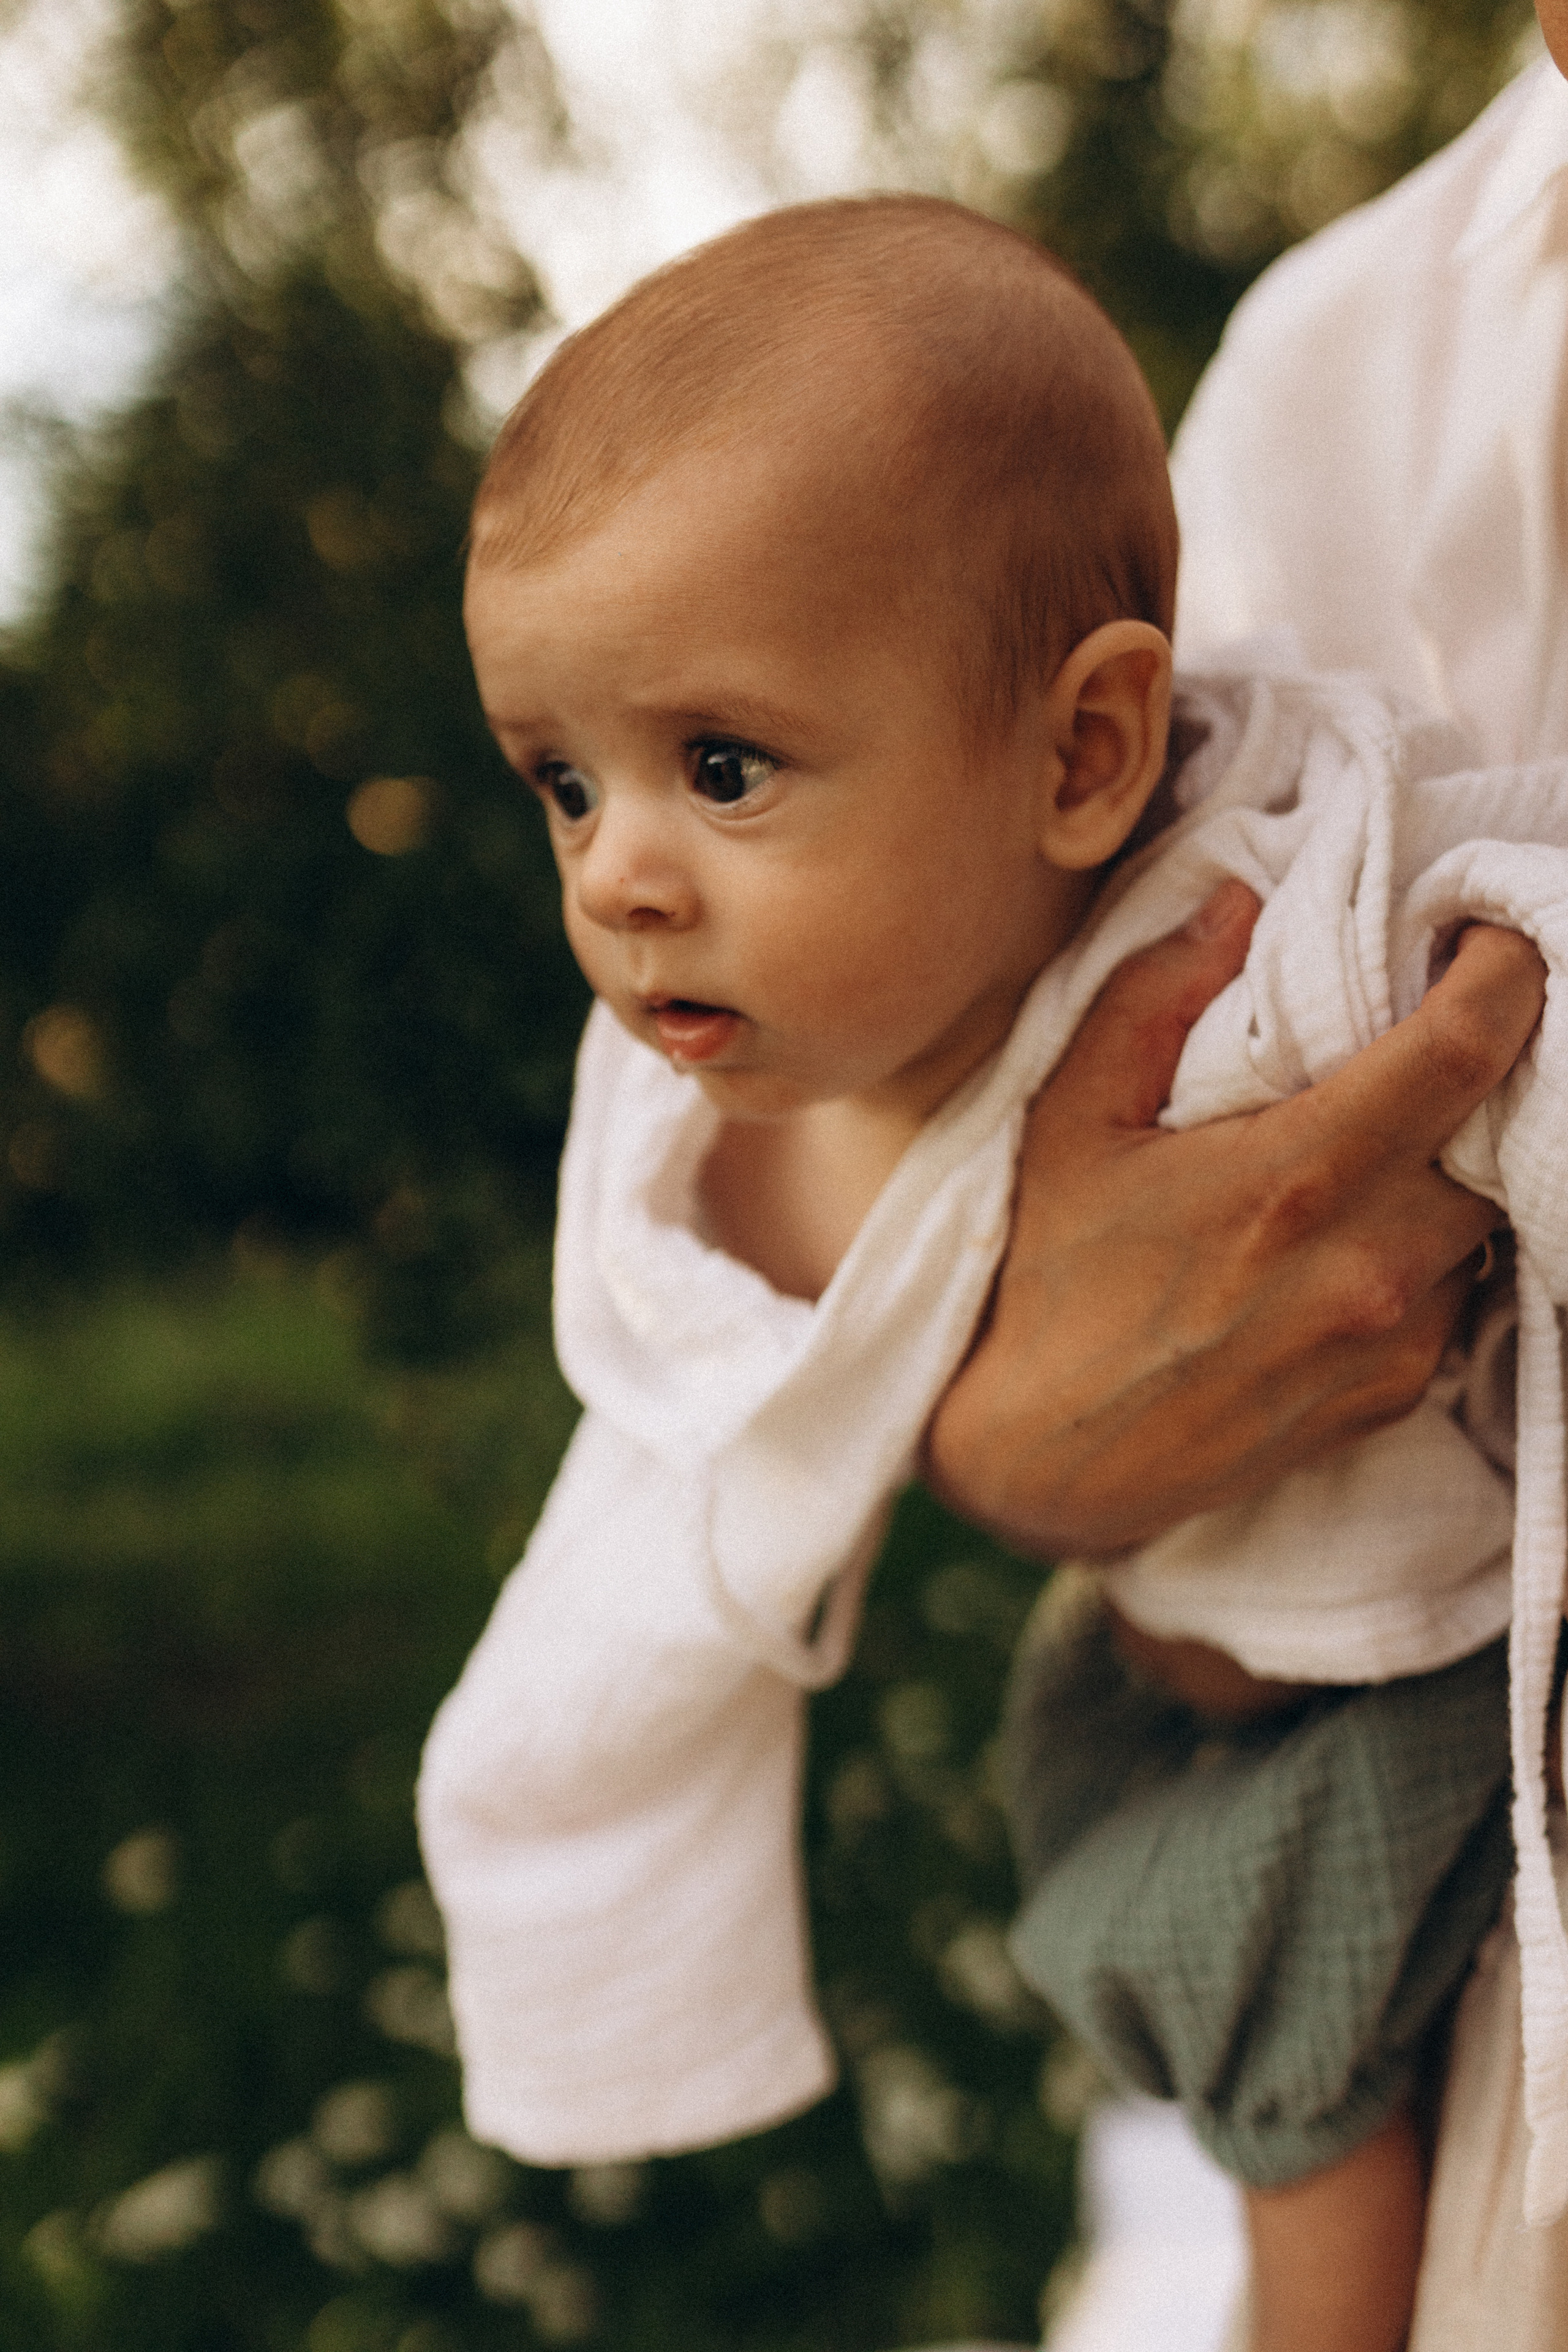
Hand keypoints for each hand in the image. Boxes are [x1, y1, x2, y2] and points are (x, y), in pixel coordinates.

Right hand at [923, 880, 1546, 1557]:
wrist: (1043, 1462)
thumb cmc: (1047, 1285)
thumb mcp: (1069, 1121)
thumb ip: (1152, 998)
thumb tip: (1235, 903)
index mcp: (1294, 1177)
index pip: (1464, 1051)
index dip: (1505, 977)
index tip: (1492, 942)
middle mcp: (1369, 1264)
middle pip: (1505, 1133)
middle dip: (1487, 1074)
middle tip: (1436, 1035)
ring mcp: (1394, 1339)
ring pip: (1488, 1217)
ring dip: (1455, 1167)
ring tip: (1384, 1144)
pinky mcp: (1397, 1395)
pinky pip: (1457, 1292)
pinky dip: (1427, 1247)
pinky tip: (1353, 1237)